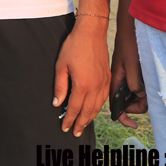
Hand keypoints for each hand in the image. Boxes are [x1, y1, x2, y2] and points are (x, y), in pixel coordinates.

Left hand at [53, 16, 110, 135]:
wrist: (92, 33)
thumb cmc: (74, 46)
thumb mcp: (61, 65)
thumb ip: (60, 86)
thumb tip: (57, 103)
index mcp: (83, 85)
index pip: (75, 108)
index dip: (69, 119)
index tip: (64, 127)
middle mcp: (96, 86)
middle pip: (88, 111)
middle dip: (81, 123)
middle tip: (75, 132)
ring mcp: (104, 82)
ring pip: (98, 107)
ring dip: (90, 118)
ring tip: (83, 124)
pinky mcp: (108, 77)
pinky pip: (104, 98)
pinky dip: (98, 107)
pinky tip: (93, 110)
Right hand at [109, 20, 148, 127]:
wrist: (130, 26)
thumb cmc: (129, 44)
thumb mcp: (131, 64)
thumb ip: (133, 82)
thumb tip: (138, 95)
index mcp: (115, 80)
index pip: (115, 105)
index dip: (123, 117)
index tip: (134, 125)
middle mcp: (119, 80)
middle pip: (127, 102)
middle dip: (138, 105)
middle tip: (149, 99)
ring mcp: (126, 75)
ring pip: (133, 94)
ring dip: (142, 97)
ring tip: (151, 91)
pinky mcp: (132, 70)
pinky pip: (137, 85)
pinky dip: (144, 89)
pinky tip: (150, 84)